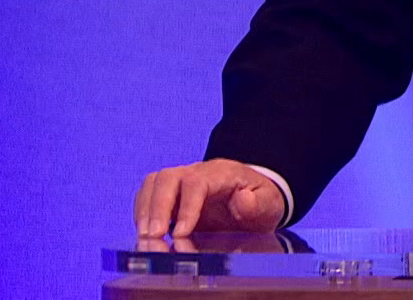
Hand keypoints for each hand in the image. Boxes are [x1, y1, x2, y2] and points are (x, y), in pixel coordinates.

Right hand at [134, 159, 285, 236]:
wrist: (255, 200)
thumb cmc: (261, 202)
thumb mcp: (270, 204)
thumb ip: (258, 203)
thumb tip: (242, 200)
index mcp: (222, 173)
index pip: (197, 182)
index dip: (187, 207)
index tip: (181, 234)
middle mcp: (197, 173)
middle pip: (168, 178)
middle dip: (157, 208)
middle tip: (154, 237)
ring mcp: (181, 182)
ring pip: (153, 184)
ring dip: (145, 212)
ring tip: (146, 240)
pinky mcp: (171, 196)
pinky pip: (148, 196)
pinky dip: (142, 215)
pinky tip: (145, 236)